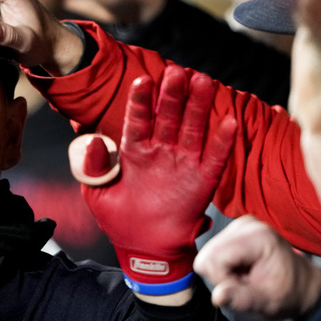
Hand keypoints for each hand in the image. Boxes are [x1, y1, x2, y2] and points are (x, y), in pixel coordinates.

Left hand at [70, 64, 236, 296]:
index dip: (141, 101)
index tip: (143, 81)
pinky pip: (215, 158)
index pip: (138, 119)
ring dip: (198, 107)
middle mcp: (161, 151)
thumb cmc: (119, 219)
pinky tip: (228, 121)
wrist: (145, 249)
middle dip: (172, 94)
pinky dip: (222, 141)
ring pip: (193, 129)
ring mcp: (183, 164)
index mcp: (134, 151)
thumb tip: (91, 142)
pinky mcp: (203, 181)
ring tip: (203, 81)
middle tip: (177, 72)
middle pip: (168, 117)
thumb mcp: (97, 195)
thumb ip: (94, 169)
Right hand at [195, 215, 320, 319]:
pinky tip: (241, 269)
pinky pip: (211, 252)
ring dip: (222, 272)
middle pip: (207, 255)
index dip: (223, 280)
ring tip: (245, 276)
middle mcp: (246, 225)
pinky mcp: (234, 229)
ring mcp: (240, 225)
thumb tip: (217, 296)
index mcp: (258, 238)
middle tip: (244, 283)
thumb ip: (241, 299)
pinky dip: (223, 266)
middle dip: (221, 276)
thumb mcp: (267, 303)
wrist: (301, 284)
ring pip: (207, 254)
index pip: (214, 259)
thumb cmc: (288, 293)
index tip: (244, 287)